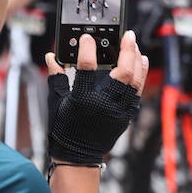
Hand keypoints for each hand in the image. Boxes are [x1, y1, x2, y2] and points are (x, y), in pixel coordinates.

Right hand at [44, 32, 147, 165]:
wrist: (78, 158)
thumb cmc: (65, 131)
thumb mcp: (57, 103)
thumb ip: (56, 78)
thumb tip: (51, 58)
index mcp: (83, 101)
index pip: (87, 70)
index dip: (87, 51)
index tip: (87, 38)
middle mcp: (104, 105)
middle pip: (122, 74)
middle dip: (127, 51)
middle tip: (127, 35)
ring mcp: (118, 111)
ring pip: (135, 82)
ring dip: (137, 61)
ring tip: (135, 45)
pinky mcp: (126, 116)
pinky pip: (137, 92)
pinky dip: (140, 75)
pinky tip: (140, 62)